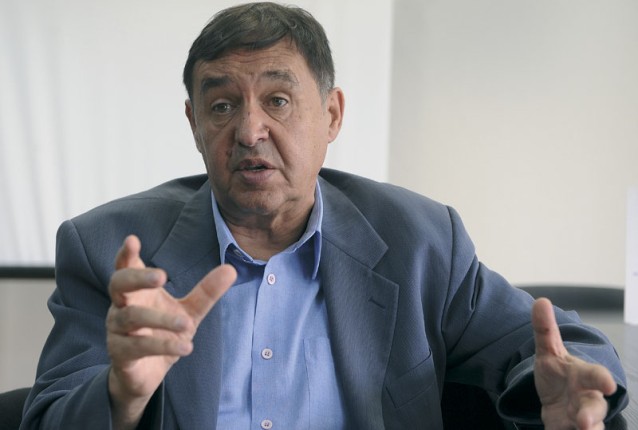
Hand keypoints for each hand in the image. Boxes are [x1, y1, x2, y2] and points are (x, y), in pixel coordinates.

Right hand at [106, 235, 235, 428]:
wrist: (147, 374)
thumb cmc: (163, 332)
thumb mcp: (189, 311)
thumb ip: (206, 292)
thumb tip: (231, 269)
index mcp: (137, 291)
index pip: (125, 267)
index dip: (126, 254)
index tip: (133, 240)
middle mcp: (121, 306)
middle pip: (118, 284)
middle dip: (138, 278)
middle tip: (162, 276)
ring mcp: (117, 330)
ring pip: (131, 316)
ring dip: (160, 319)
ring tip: (186, 323)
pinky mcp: (120, 354)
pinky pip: (139, 347)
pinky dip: (163, 344)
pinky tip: (187, 346)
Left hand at [532, 298, 616, 429]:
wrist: (556, 399)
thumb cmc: (558, 374)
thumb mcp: (548, 351)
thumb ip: (544, 329)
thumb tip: (541, 300)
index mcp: (583, 376)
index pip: (596, 376)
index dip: (601, 379)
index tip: (608, 383)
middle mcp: (586, 399)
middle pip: (594, 408)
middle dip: (592, 415)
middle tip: (584, 422)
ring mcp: (579, 419)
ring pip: (590, 428)